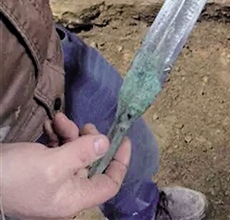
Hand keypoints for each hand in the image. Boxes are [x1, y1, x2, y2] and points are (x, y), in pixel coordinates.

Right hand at [0, 114, 130, 219]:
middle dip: (90, 140)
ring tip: (59, 119)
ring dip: (70, 133)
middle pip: (91, 163)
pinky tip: (50, 124)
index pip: (109, 184)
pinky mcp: (39, 169)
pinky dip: (57, 136)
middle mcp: (67, 191)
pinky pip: (57, 150)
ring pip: (73, 152)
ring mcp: (52, 180)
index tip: (123, 138)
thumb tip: (106, 143)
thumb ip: (82, 153)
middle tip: (85, 125)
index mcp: (74, 198)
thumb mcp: (52, 164)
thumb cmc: (17, 176)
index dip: (120, 162)